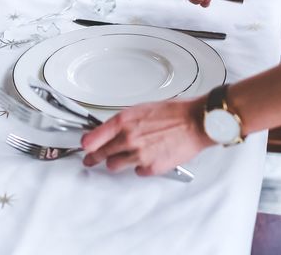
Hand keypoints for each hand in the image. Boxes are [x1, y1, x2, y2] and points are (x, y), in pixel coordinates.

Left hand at [80, 97, 214, 175]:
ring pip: (115, 166)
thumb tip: (113, 130)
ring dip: (117, 162)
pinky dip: (140, 166)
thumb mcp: (142, 109)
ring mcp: (139, 155)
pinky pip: (137, 171)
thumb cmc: (175, 113)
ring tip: (123, 157)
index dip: (86, 144)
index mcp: (124, 121)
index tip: (85, 147)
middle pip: (101, 154)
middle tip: (90, 160)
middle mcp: (128, 138)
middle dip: (94, 157)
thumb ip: (125, 122)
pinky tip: (147, 158)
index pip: (93, 138)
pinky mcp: (151, 167)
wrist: (196, 122)